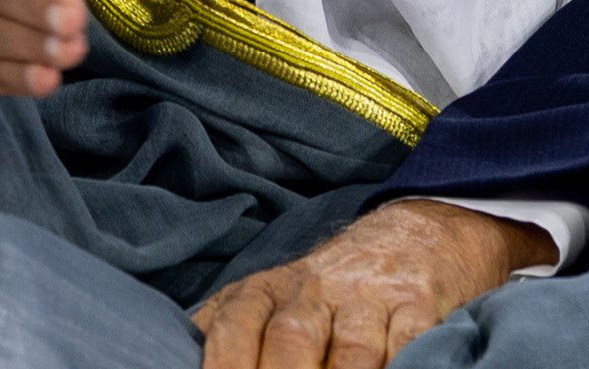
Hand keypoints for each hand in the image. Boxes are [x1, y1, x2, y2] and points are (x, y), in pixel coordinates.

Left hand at [193, 201, 554, 368]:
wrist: (418, 232)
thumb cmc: (329, 286)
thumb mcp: (269, 294)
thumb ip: (224, 326)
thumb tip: (169, 359)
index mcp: (269, 289)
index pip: (233, 326)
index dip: (223, 364)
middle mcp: (315, 289)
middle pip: (291, 339)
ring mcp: (370, 296)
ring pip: (351, 349)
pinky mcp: (419, 304)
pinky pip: (408, 342)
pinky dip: (399, 364)